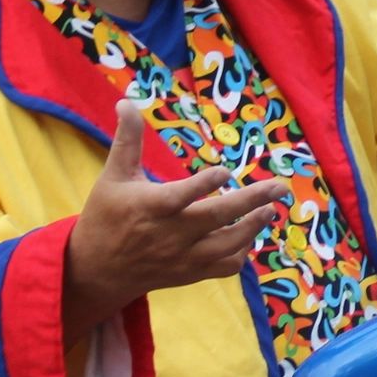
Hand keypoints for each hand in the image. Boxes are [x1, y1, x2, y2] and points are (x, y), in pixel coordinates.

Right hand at [67, 102, 290, 332]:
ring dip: (253, 227)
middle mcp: (169, 235)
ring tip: (270, 209)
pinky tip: (249, 233)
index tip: (225, 172)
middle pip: (216, 218)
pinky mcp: (190, 273)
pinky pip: (225, 267)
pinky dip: (242, 251)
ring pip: (227, 246)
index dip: (203, 185)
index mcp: (149, 207)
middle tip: (279, 188)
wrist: (97, 270)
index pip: (180, 197)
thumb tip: (126, 102)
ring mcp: (182, 257)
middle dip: (251, 202)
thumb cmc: (105, 216)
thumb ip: (127, 140)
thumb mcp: (113, 176)